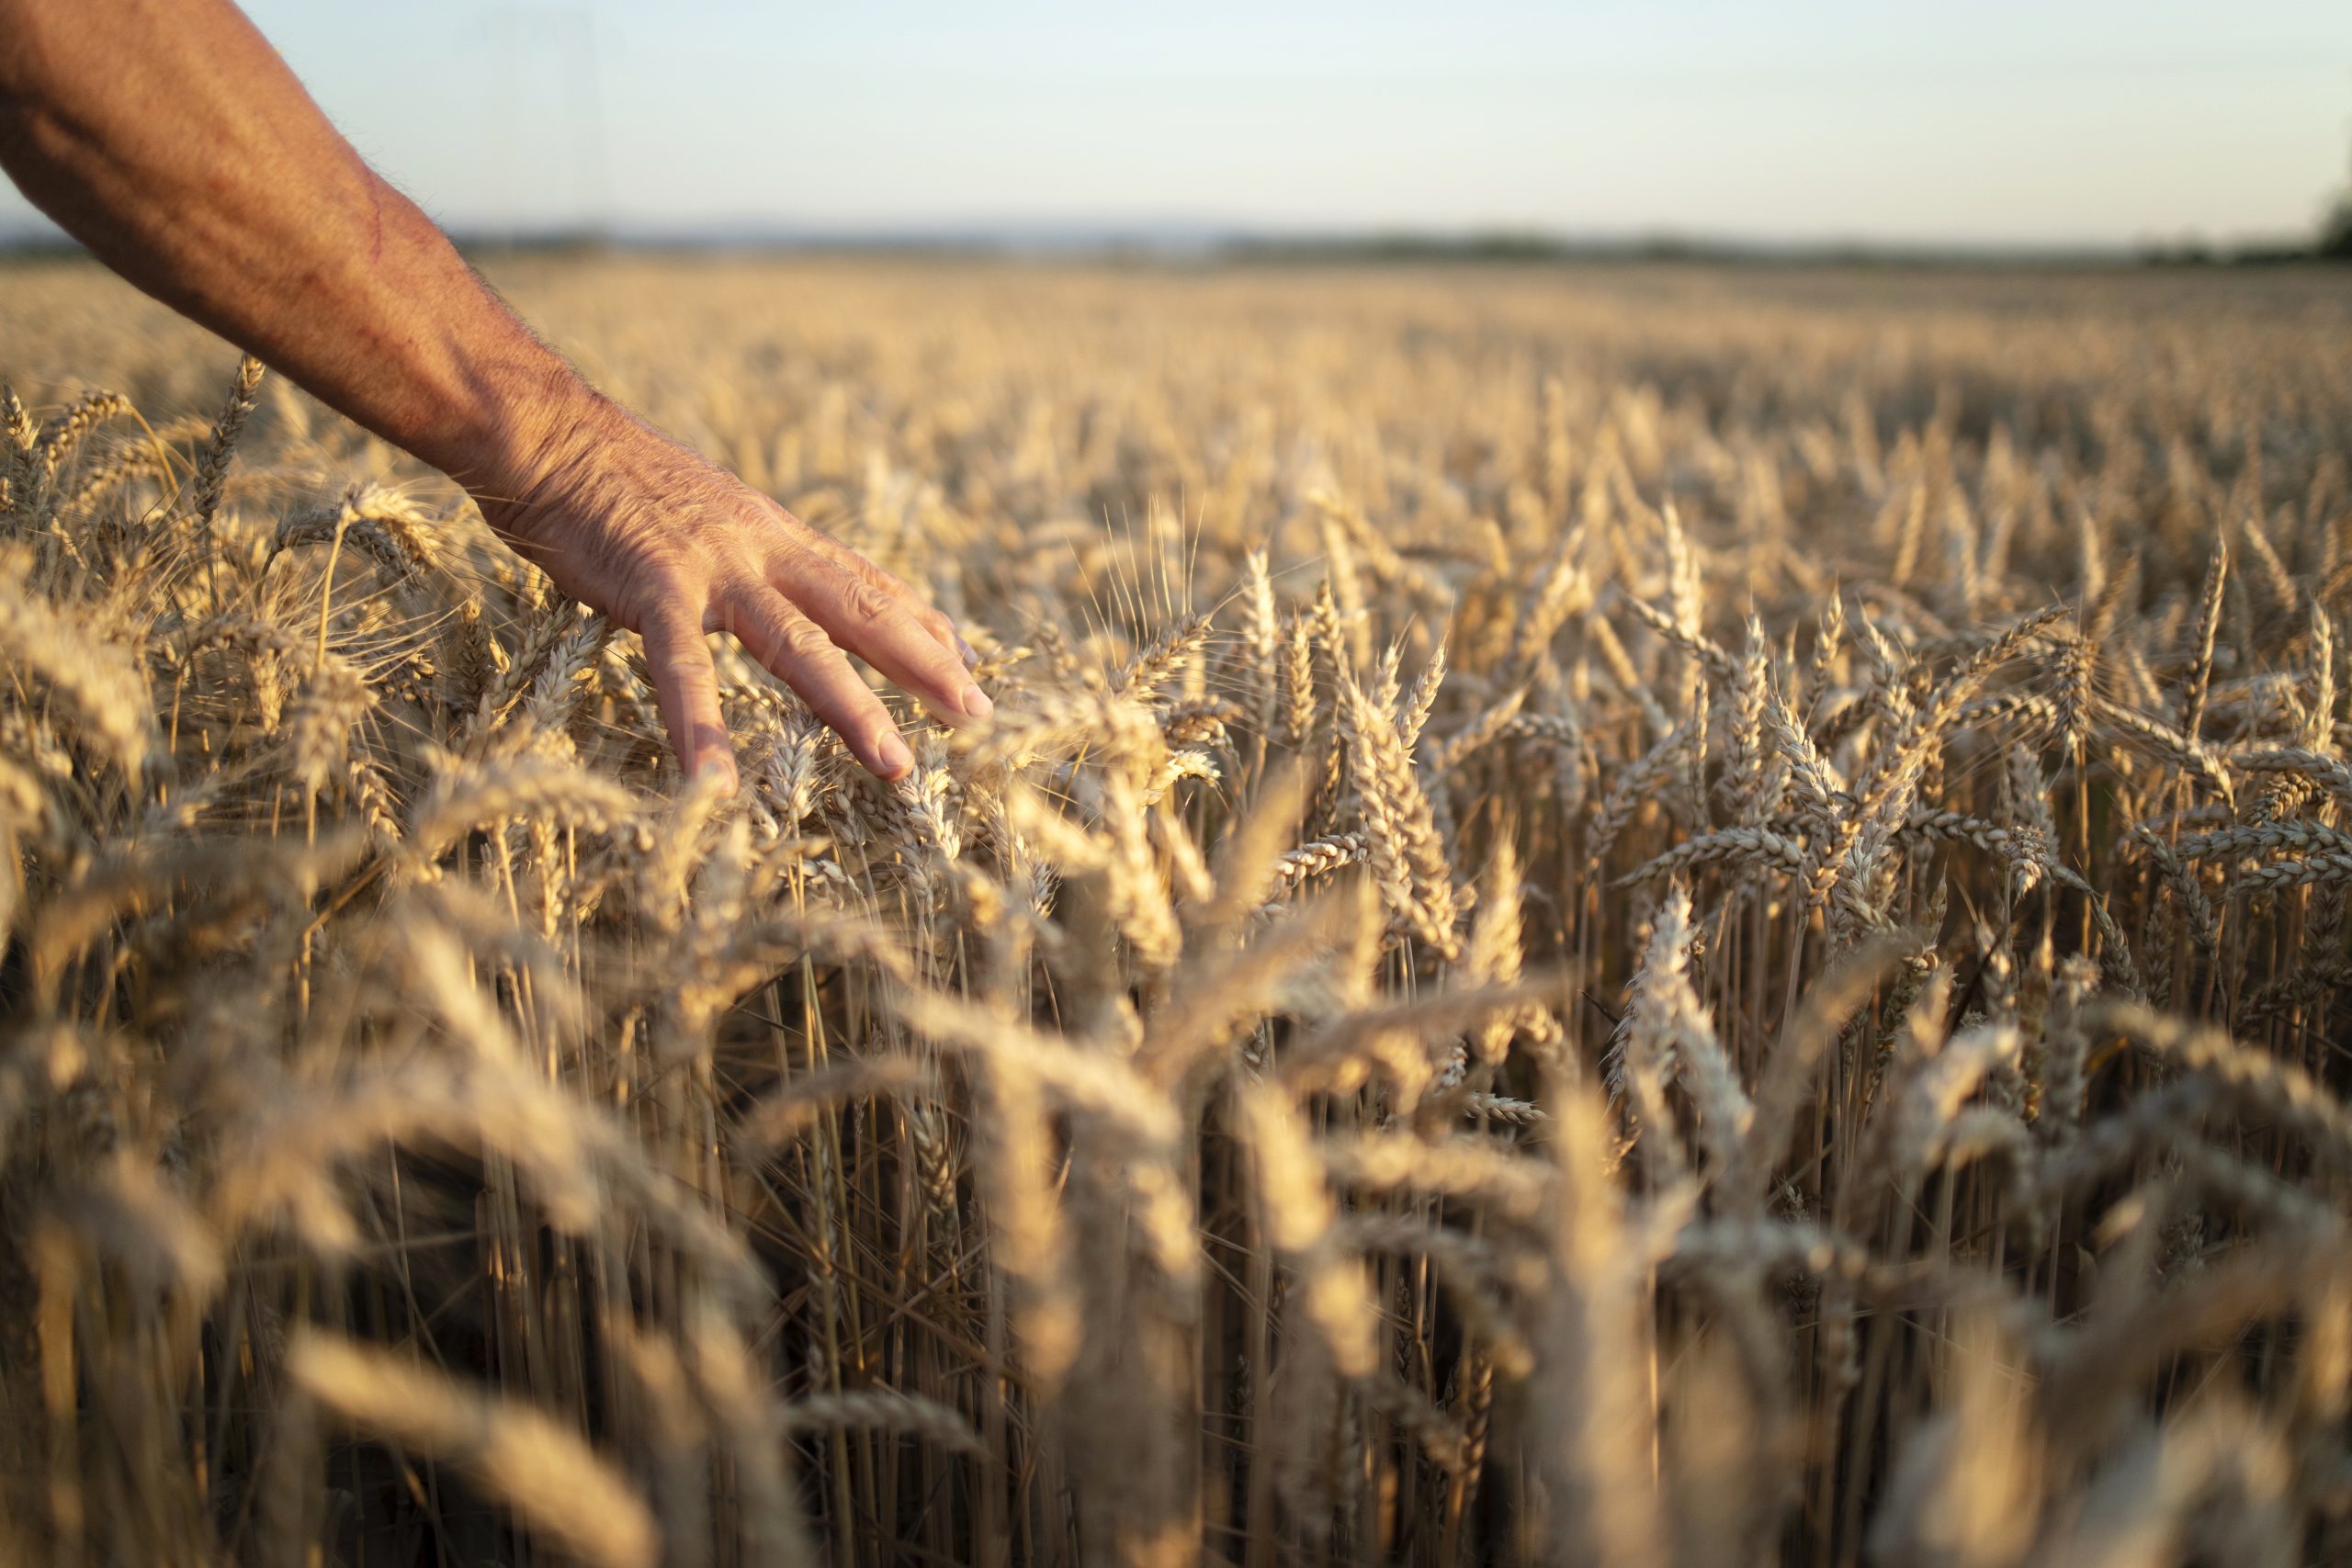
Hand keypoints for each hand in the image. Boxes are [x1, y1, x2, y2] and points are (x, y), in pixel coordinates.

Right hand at [475, 394, 984, 786]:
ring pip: (799, 643)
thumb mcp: (709, 512)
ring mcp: (713, 568)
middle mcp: (762, 548)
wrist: (547, 432)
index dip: (920, 622)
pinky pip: (683, 668)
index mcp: (774, 534)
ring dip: (850, 706)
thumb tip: (787, 582)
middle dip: (924, 664)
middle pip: (860, 610)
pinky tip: (716, 785)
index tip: (968, 661)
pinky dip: (701, 727)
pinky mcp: (652, 588)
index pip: (865, 581)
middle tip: (978, 715)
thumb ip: (752, 553)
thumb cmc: (614, 479)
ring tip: (895, 765)